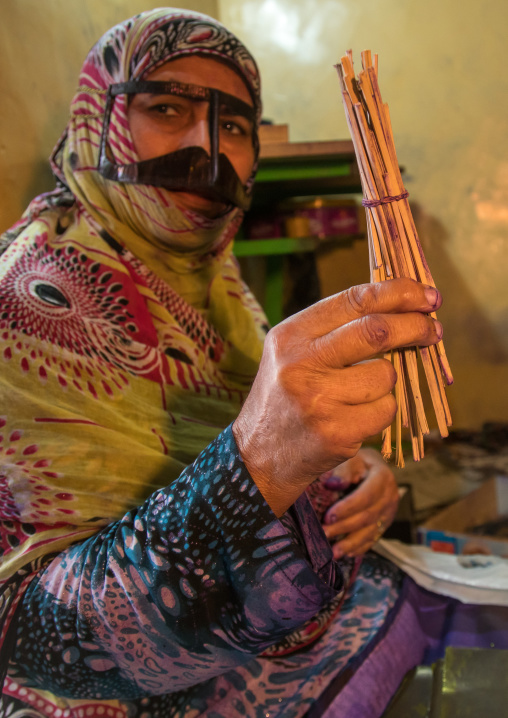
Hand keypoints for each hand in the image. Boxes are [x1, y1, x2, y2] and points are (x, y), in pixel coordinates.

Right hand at [233, 278, 441, 515]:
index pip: (354, 300)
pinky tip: (355, 417)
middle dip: (414, 327)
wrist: (258, 455)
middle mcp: (300, 363)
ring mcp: (318, 399)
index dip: (398, 293)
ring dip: (386, 383)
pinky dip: (381, 411)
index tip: (426, 296)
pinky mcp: (336, 432)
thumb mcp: (293, 353)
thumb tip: (403, 308)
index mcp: (290, 335)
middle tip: (433, 330)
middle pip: (376, 331)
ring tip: (360, 394)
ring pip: (385, 376)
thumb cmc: (285, 397)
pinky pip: (385, 410)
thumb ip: (336, 329)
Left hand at [321, 448, 398, 557]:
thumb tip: (332, 485)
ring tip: (333, 552)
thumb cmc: (356, 462)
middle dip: (344, 528)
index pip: (366, 496)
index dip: (347, 508)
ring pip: (371, 531)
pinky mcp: (385, 523)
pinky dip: (359, 547)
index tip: (328, 517)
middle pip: (367, 516)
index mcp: (382, 478)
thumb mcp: (351, 459)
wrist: (371, 466)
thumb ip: (343, 471)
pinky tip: (346, 554)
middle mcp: (390, 497)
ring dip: (351, 543)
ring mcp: (389, 512)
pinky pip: (373, 538)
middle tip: (324, 534)